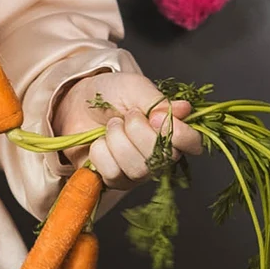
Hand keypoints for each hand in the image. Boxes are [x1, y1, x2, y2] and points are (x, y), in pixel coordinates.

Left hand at [54, 71, 202, 190]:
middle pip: (162, 158)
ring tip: (112, 127)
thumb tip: (184, 110)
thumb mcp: (136, 88)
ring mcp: (137, 171)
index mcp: (172, 131)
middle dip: (137, 131)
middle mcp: (159, 155)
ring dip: (117, 140)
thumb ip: (160, 102)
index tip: (155, 117)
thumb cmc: (112, 94)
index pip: (192, 143)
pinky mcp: (113, 180)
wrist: (78, 101)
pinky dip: (101, 152)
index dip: (178, 133)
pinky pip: (111, 173)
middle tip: (126, 115)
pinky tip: (100, 142)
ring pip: (136, 168)